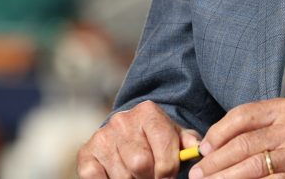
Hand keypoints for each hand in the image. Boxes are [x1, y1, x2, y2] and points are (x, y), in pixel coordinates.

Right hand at [77, 100, 202, 178]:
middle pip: (141, 164)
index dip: (169, 170)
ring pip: (122, 174)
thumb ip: (188, 142)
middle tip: (151, 177)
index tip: (168, 176)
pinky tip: (118, 176)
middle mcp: (122, 120)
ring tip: (137, 176)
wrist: (125, 135)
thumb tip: (198, 149)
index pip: (164, 149)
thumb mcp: (175, 136)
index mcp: (148, 112)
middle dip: (150, 178)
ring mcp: (102, 136)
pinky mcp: (86, 153)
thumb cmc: (155, 139)